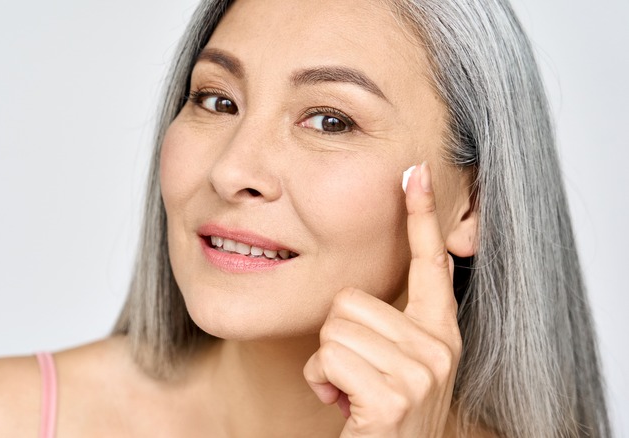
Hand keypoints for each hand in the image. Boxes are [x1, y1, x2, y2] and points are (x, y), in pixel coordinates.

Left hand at [303, 162, 461, 437]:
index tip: (412, 173)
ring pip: (334, 328)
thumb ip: (391, 323)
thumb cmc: (381, 413)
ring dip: (327, 364)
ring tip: (351, 392)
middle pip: (350, 300)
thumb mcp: (395, 364)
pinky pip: (328, 358)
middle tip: (355, 377)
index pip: (430, 264)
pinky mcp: (394, 396)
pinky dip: (322, 384)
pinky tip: (344, 407)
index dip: (421, 217)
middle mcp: (439, 347)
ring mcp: (421, 372)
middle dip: (335, 339)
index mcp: (439, 333)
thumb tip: (380, 284)